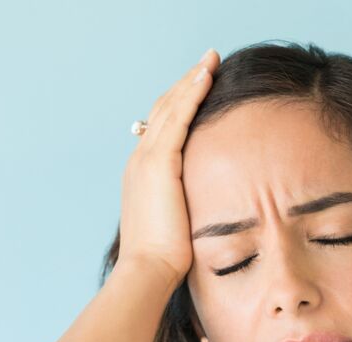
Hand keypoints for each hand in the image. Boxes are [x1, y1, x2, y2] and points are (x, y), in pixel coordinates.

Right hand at [115, 47, 219, 285]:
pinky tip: (207, 77)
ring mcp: (147, 159)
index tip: (200, 89)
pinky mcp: (160, 163)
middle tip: (208, 64)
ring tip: (211, 61)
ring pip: (171, 107)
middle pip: (163, 111)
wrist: (147, 270)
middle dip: (186, 85)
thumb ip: (186, 210)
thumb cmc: (165, 261)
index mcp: (144, 175)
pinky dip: (192, 94)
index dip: (180, 106)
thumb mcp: (176, 227)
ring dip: (191, 81)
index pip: (163, 130)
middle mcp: (140, 160)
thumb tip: (205, 215)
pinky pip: (178, 118)